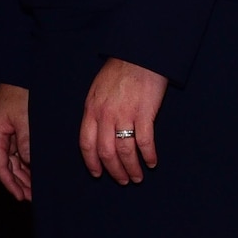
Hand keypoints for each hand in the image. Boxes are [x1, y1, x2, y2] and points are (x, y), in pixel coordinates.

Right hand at [0, 83, 32, 200]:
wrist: (20, 75)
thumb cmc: (19, 95)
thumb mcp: (24, 120)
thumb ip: (26, 144)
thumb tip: (29, 164)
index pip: (0, 166)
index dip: (10, 183)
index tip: (21, 196)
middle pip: (6, 166)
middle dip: (18, 183)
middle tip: (32, 197)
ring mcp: (5, 134)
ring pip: (13, 161)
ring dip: (23, 175)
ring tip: (35, 189)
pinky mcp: (14, 131)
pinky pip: (18, 152)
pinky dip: (26, 164)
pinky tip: (35, 172)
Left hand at [80, 57, 166, 183]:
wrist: (138, 57)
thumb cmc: (117, 74)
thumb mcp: (96, 92)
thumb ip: (95, 112)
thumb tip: (97, 133)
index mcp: (91, 110)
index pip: (86, 143)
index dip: (92, 162)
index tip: (97, 174)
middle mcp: (105, 115)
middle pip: (105, 152)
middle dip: (114, 170)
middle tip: (123, 180)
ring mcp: (124, 114)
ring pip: (125, 150)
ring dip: (132, 167)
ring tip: (138, 176)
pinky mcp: (144, 113)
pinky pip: (145, 141)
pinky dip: (149, 155)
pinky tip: (152, 162)